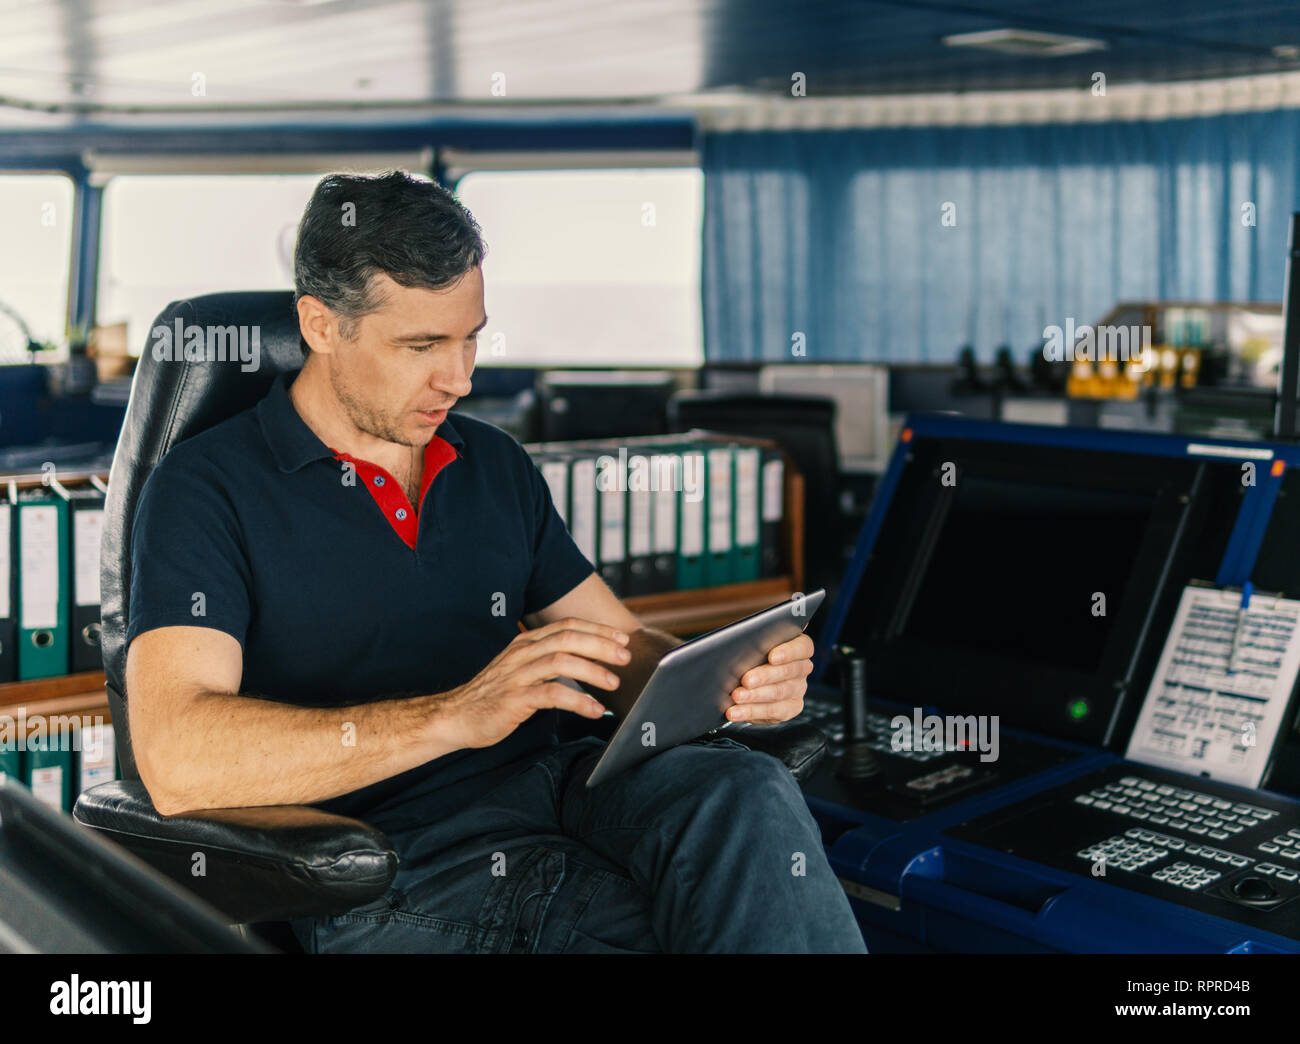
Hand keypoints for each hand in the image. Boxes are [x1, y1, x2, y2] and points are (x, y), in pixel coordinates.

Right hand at [434, 618, 630, 749]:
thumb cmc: (493, 696)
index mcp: (525, 643)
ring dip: (593, 671)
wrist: (455, 716)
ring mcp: (517, 675)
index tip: (621, 638)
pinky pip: (552, 695)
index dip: (597, 630)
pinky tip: (595, 710)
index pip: (566, 626)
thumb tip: (585, 661)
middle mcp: (522, 653)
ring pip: (562, 661)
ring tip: (614, 683)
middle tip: (626, 657)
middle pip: (568, 638)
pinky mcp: (515, 699)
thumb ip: (546, 661)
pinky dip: (578, 700)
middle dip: (602, 645)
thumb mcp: (520, 670)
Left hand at [725, 632, 813, 724]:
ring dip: (755, 696)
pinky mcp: (790, 708)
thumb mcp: (754, 643)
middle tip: (746, 680)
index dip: (789, 652)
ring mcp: (798, 689)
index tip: (772, 656)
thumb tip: (742, 642)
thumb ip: (755, 640)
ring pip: (779, 693)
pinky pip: (772, 712)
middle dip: (765, 676)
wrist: (748, 679)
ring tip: (736, 697)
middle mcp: (802, 668)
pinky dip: (750, 711)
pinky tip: (736, 712)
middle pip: (788, 671)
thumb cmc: (752, 654)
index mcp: (798, 646)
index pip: (803, 647)